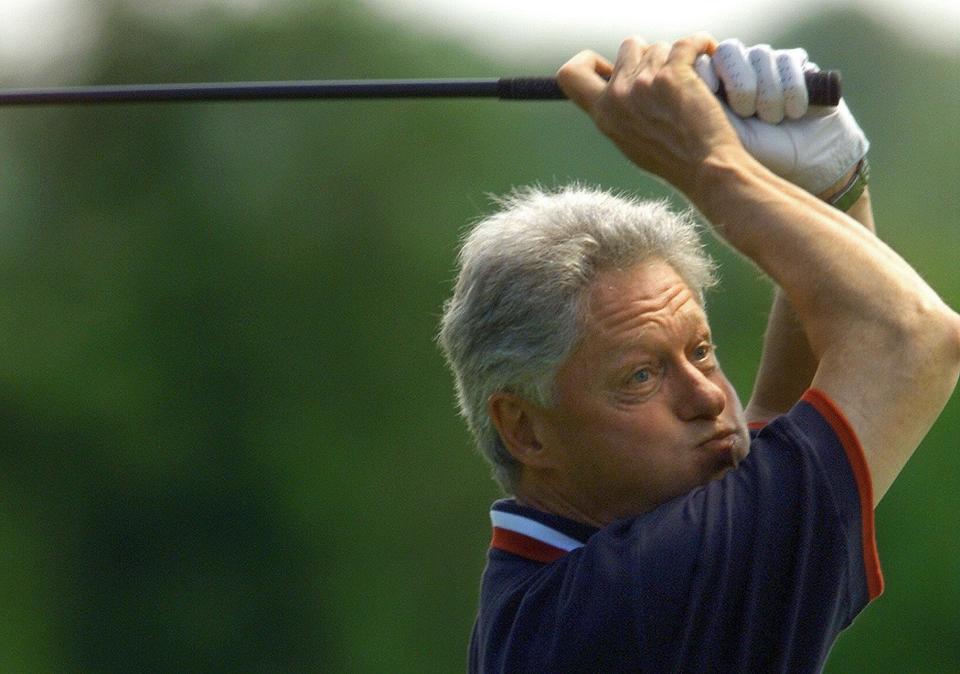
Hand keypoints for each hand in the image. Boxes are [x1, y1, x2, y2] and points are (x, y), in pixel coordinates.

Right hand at [556, 34, 746, 195]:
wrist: (705, 171)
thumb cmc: (673, 161)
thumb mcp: (629, 141)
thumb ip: (619, 112)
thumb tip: (620, 85)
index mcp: (603, 113)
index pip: (570, 74)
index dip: (590, 60)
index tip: (612, 67)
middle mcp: (618, 95)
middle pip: (628, 46)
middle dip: (648, 55)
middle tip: (666, 75)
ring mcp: (645, 83)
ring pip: (660, 47)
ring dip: (675, 58)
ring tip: (691, 80)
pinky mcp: (674, 75)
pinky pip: (689, 42)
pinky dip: (702, 44)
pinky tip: (708, 52)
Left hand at [696, 39, 868, 194]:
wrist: (806, 164)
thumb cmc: (757, 154)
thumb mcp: (721, 132)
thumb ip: (701, 103)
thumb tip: (687, 71)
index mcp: (714, 88)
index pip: (702, 59)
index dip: (707, 72)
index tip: (710, 95)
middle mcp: (739, 71)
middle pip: (729, 50)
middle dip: (740, 84)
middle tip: (748, 113)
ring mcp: (767, 66)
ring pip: (760, 54)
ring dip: (768, 93)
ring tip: (774, 120)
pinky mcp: (797, 64)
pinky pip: (789, 59)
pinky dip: (792, 89)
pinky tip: (795, 113)